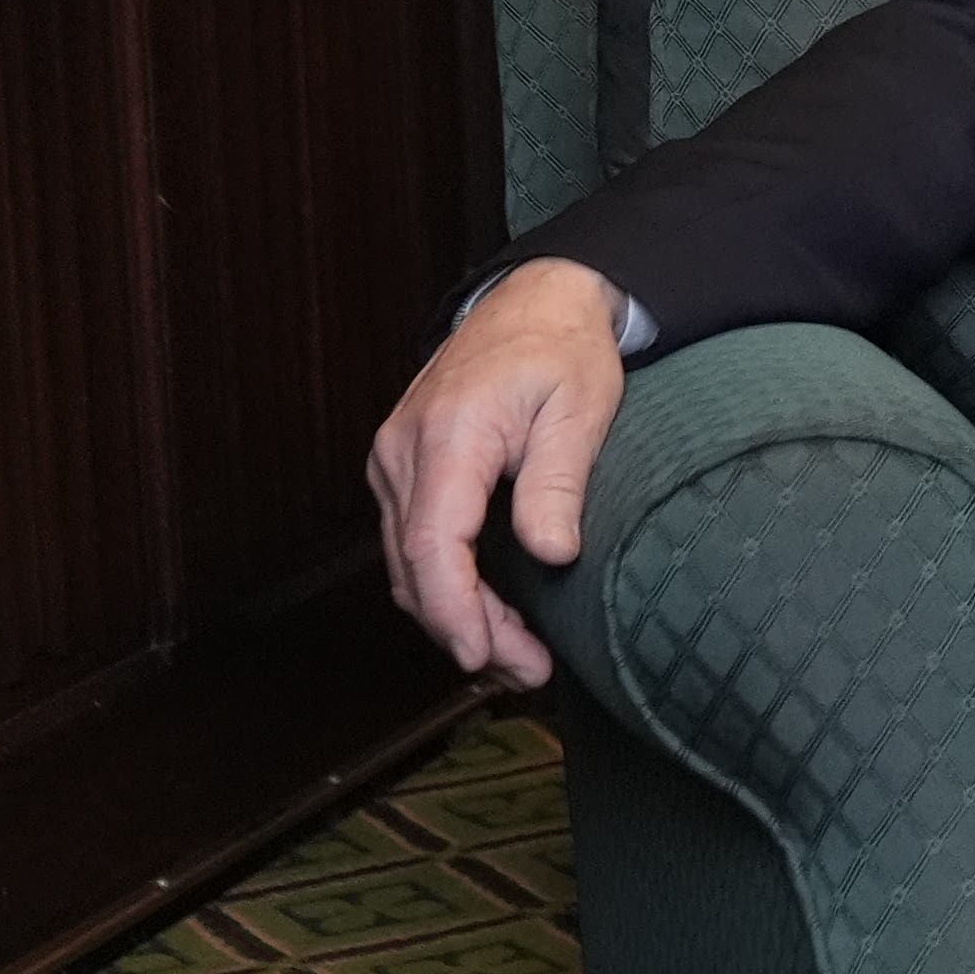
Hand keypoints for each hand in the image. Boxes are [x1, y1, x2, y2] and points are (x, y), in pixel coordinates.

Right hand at [365, 259, 628, 690]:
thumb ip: (557, 483)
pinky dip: (444, 583)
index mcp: (448, 436)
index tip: (484, 656)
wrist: (533, 302)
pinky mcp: (402, 468)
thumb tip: (551, 555)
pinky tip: (489, 613)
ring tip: (517, 656)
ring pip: (408, 562)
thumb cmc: (563, 351)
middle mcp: (403, 451)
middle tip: (527, 672)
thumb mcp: (580, 410)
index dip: (454, 610)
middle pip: (415, 565)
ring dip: (454, 614)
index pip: (433, 543)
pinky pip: (413, 540)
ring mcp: (394, 460)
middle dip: (464, 629)